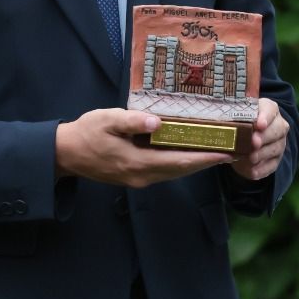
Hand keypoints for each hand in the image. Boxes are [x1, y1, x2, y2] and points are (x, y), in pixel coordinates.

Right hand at [55, 108, 233, 187]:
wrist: (65, 153)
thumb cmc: (86, 133)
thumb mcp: (106, 120)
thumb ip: (131, 121)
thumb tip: (155, 122)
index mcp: (138, 163)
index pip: (180, 161)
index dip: (205, 157)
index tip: (226, 152)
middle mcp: (143, 176)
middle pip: (183, 169)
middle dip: (208, 161)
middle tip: (233, 151)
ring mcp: (140, 178)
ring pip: (176, 172)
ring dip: (198, 163)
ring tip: (219, 151)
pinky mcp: (136, 176)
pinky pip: (167, 170)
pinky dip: (183, 162)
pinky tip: (192, 153)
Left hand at [232, 97, 289, 180]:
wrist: (239, 142)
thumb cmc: (237, 124)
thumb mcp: (233, 118)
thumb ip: (231, 118)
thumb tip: (222, 125)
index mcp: (268, 109)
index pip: (270, 109)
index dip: (265, 117)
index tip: (259, 125)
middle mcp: (278, 125)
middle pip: (278, 129)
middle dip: (265, 136)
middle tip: (253, 143)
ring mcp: (279, 143)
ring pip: (276, 147)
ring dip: (263, 154)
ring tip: (250, 158)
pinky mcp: (276, 159)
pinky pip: (272, 165)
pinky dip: (262, 169)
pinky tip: (251, 171)